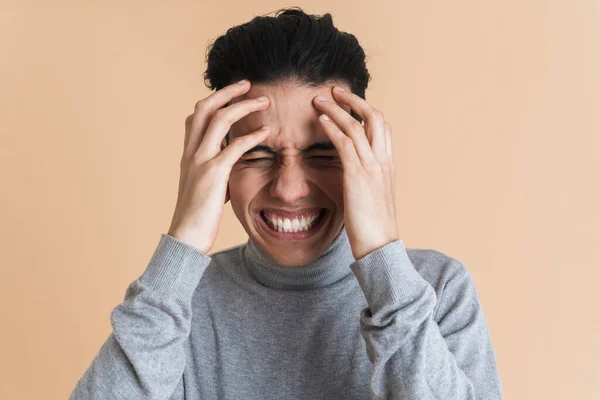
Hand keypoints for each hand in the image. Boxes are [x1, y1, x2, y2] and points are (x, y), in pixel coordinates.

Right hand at [167, 80, 270, 252]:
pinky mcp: (212, 175)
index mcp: (189, 154)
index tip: (234, 93)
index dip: (215, 100)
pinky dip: (251, 136)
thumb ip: (217, 169)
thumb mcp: (206, 186)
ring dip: (242, 105)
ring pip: (217, 120)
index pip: (196, 116)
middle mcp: (191, 152)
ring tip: (264, 100)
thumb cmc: (199, 215)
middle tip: (248, 83)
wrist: (185, 237)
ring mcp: (200, 161)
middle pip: (204, 108)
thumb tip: (232, 162)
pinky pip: (233, 147)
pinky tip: (266, 132)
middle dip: (227, 91)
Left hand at [312, 86, 397, 259]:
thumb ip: (365, 181)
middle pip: (375, 117)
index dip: (366, 110)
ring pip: (358, 125)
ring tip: (319, 99)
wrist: (380, 247)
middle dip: (354, 100)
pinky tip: (321, 119)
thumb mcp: (372, 198)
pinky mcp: (358, 177)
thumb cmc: (373, 227)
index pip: (382, 127)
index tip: (349, 103)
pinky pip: (346, 143)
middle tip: (334, 90)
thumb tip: (352, 173)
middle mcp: (384, 161)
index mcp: (388, 165)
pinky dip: (333, 127)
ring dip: (337, 108)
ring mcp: (373, 168)